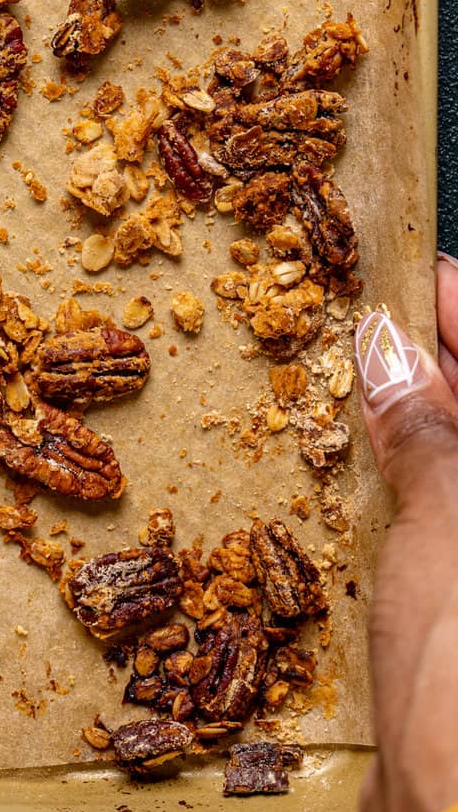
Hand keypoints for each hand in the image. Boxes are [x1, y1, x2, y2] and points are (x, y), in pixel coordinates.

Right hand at [357, 260, 457, 811]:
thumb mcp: (453, 527)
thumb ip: (433, 433)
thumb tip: (395, 349)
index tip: (431, 277)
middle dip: (446, 372)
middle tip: (386, 317)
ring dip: (422, 430)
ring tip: (364, 378)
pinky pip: (440, 535)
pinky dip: (405, 493)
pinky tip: (364, 472)